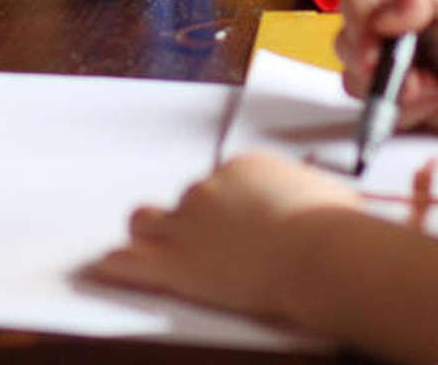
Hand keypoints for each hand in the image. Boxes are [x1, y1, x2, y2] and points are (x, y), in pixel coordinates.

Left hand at [88, 152, 358, 319]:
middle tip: (203, 241)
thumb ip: (315, 192)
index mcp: (243, 168)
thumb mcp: (332, 195)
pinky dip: (118, 265)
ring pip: (148, 223)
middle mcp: (208, 188)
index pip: (220, 184)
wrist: (318, 251)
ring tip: (149, 249)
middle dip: (186, 218)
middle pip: (182, 201)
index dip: (228, 209)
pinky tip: (105, 267)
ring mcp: (187, 223)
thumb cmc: (332, 228)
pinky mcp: (176, 261)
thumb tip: (328, 198)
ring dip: (150, 235)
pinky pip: (131, 261)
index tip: (241, 225)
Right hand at [335, 0, 437, 133]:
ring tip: (429, 87)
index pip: (355, 0)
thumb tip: (385, 16)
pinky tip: (436, 99)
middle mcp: (386, 31)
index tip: (377, 33)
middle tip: (389, 68)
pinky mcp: (400, 102)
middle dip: (365, 59)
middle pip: (346, 42)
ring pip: (355, 80)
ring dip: (387, 87)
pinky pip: (379, 111)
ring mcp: (391, 68)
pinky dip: (404, 110)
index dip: (358, 17)